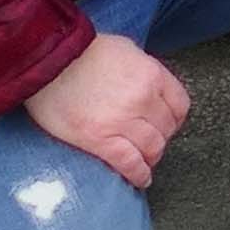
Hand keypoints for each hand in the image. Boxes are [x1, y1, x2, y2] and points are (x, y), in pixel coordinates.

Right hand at [21, 33, 189, 191]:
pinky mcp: (98, 139)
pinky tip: (140, 179)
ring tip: (145, 163)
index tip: (167, 125)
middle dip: (162, 139)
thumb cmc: (84, 52)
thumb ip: (143, 71)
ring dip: (151, 158)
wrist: (49, 61)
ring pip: (152, 148)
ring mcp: (122, 120)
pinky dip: (138, 174)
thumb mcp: (126, 50)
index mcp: (152, 74)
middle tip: (151, 145)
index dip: (174, 119)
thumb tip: (150, 87)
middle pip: (166, 129)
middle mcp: (143, 98)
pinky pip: (129, 163)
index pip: (180, 105)